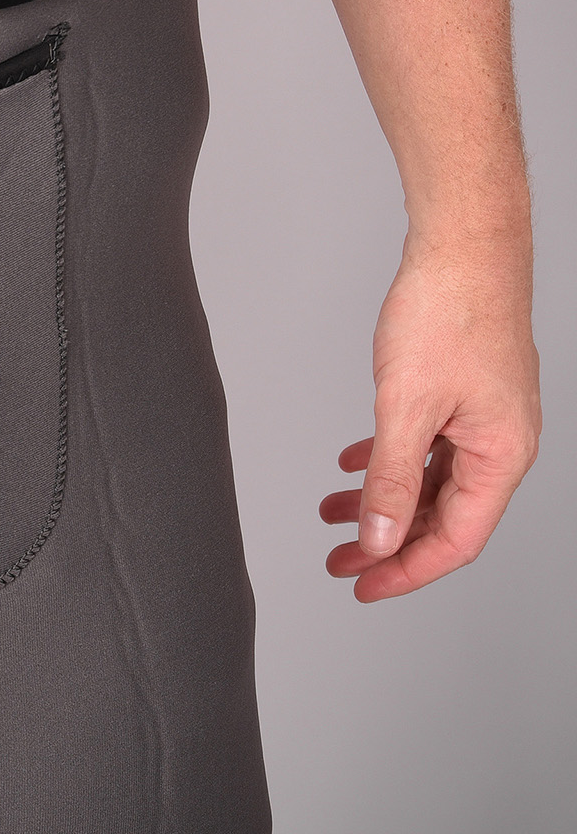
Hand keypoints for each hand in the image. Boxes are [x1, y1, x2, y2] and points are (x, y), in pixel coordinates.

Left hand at [320, 236, 539, 601]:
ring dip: (381, 500)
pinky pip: (426, 445)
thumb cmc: (448, 313)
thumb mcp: (406, 407)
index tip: (362, 585)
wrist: (463, 248)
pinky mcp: (463, 394)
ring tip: (332, 515)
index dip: (406, 570)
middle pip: (443, 516)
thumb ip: (391, 478)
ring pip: (429, 480)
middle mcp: (500, 443)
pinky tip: (351, 465)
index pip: (455, 539)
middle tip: (338, 560)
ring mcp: (483, 418)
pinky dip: (388, 460)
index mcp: (501, 456)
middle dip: (388, 542)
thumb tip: (380, 537)